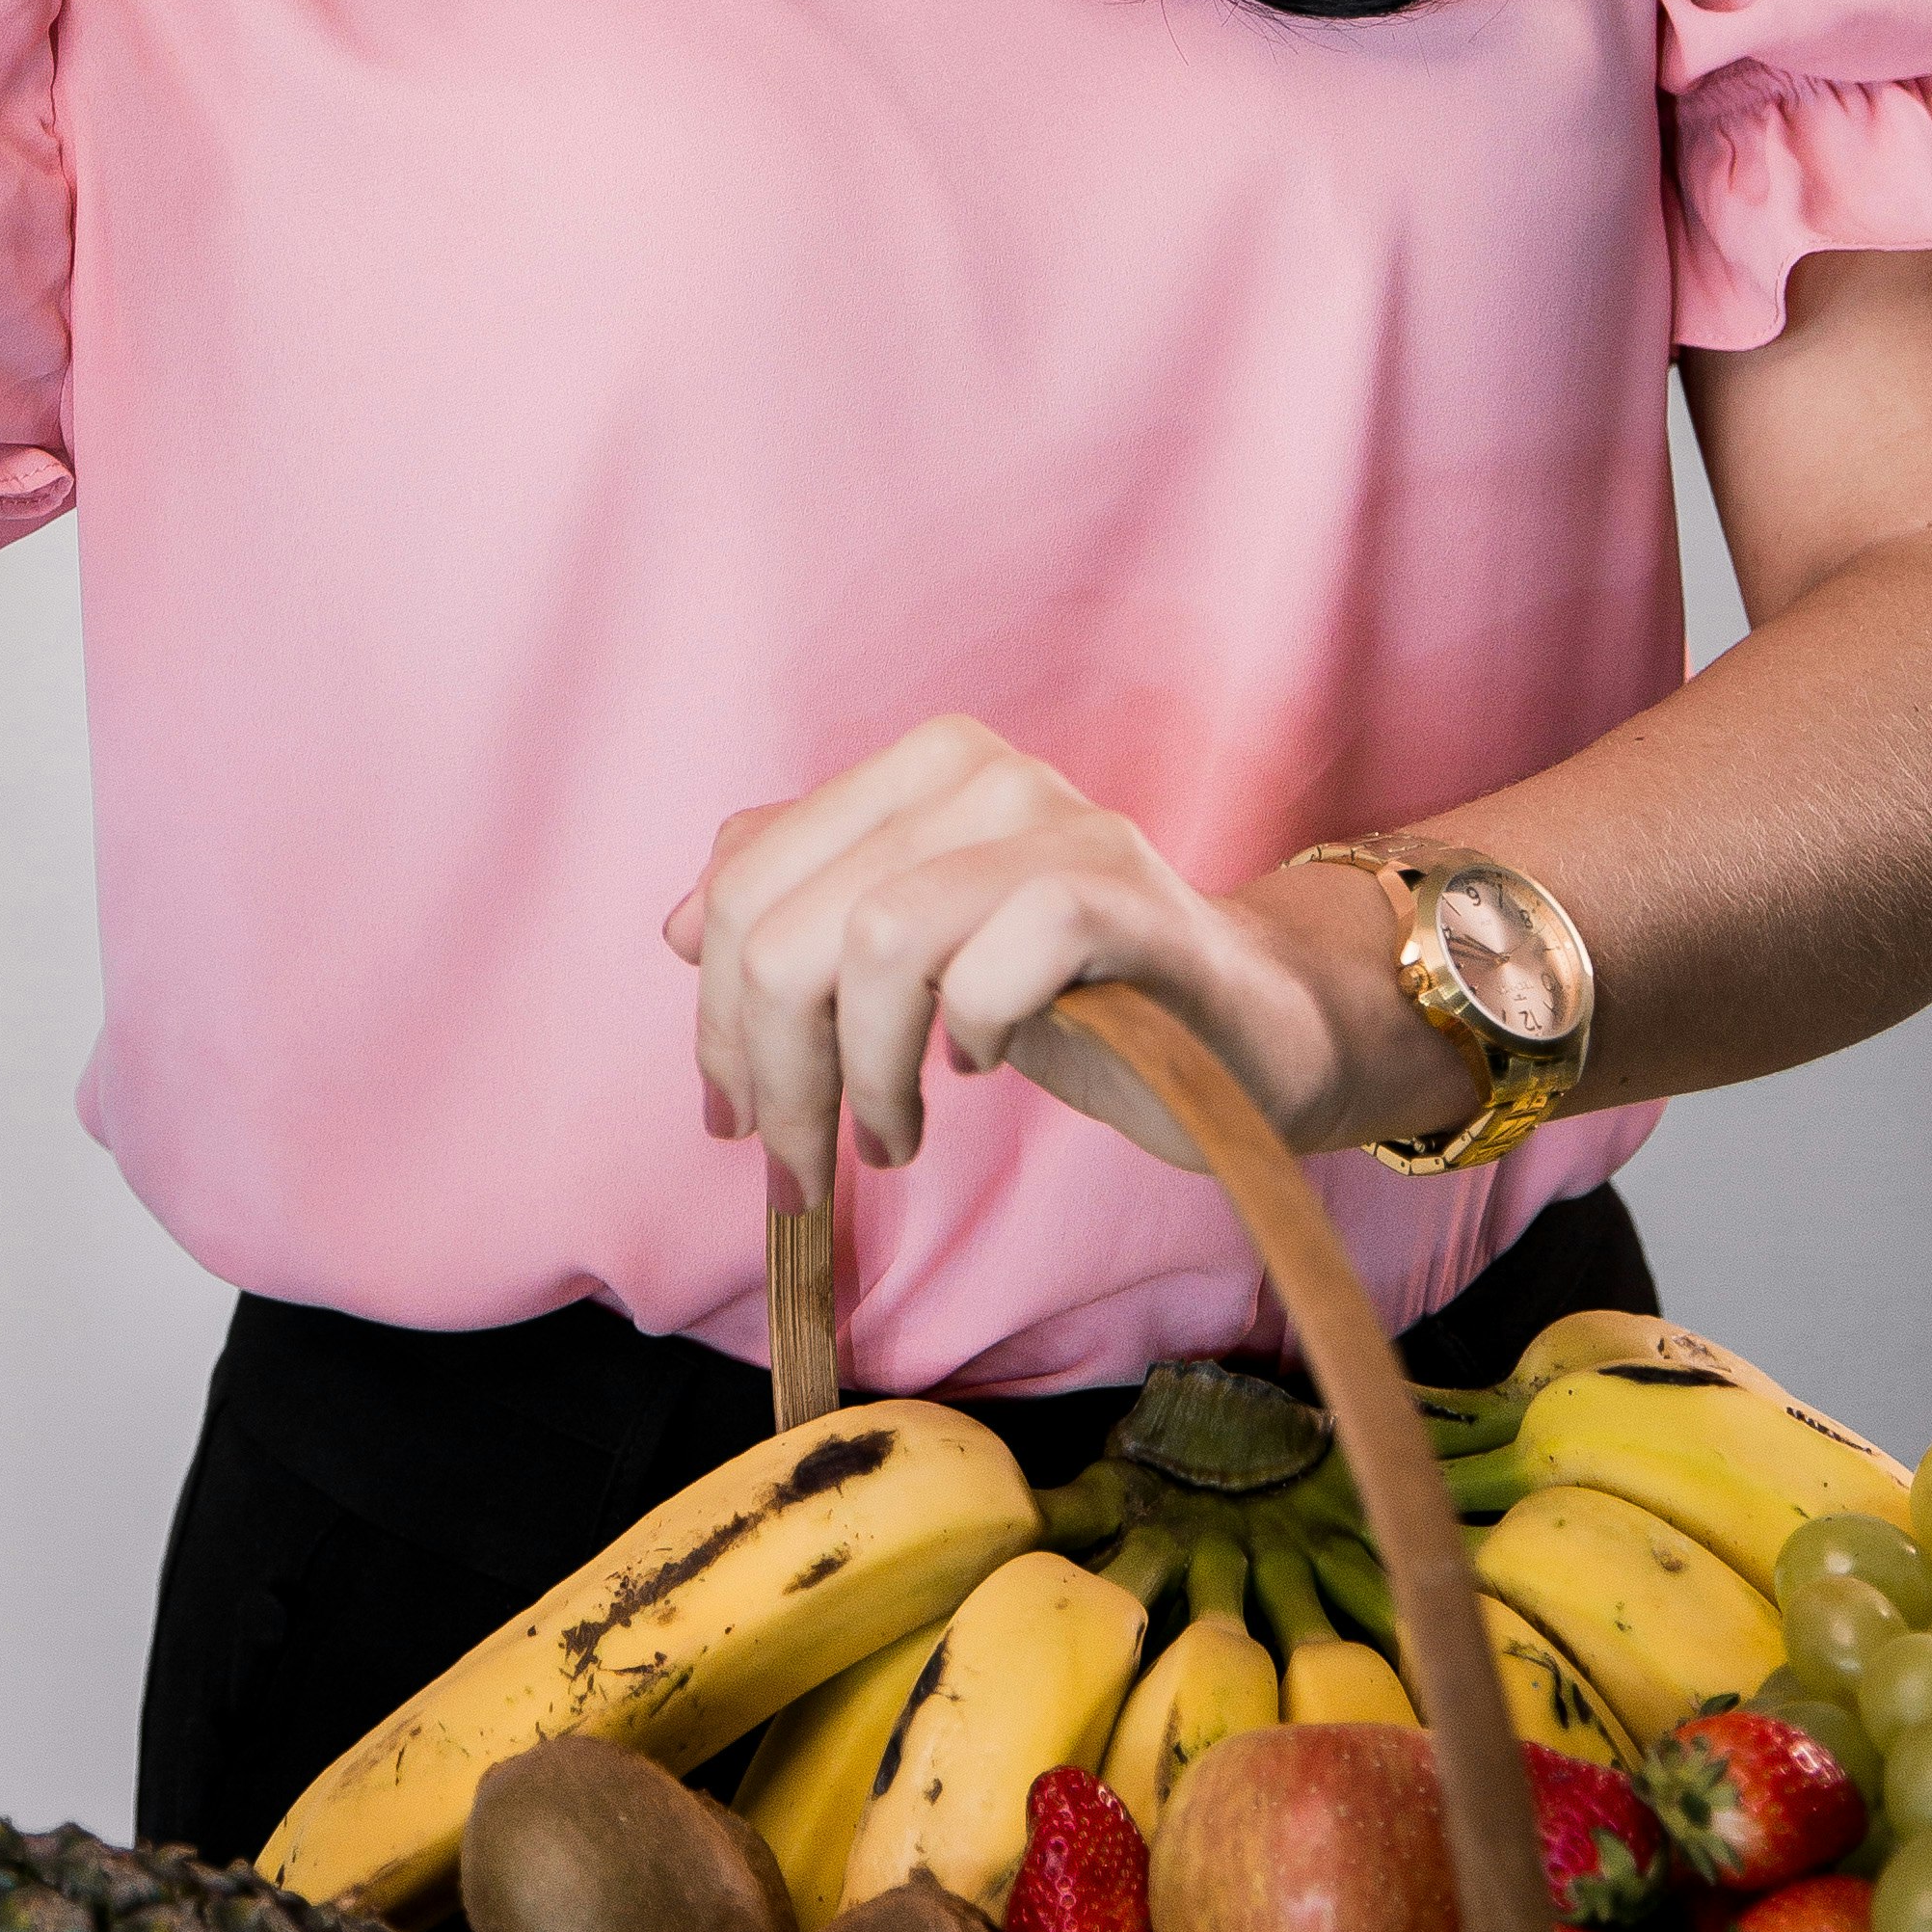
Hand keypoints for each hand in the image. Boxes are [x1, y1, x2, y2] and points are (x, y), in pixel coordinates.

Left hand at [663, 711, 1358, 1209]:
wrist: (1251, 1029)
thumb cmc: (1074, 996)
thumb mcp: (922, 954)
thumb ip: (812, 911)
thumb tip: (680, 924)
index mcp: (914, 769)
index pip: (745, 882)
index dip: (718, 1016)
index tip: (737, 1117)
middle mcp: (980, 769)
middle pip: (790, 925)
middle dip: (774, 1070)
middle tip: (802, 1162)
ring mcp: (1059, 824)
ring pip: (877, 941)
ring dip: (864, 1076)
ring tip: (892, 1137)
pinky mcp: (1128, 899)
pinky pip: (998, 961)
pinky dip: (968, 1035)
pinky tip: (983, 1067)